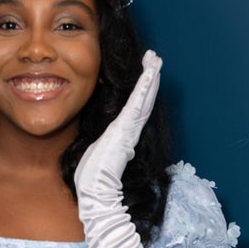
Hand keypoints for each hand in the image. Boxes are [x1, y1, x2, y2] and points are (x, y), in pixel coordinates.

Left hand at [74, 50, 161, 194]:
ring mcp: (129, 128)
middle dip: (150, 78)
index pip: (135, 107)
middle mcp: (129, 129)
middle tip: (155, 57)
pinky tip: (151, 72)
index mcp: (122, 134)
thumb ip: (105, 145)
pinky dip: (145, 87)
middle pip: (143, 98)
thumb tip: (110, 144)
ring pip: (143, 97)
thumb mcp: (96, 153)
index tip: (146, 74)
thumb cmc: (92, 177)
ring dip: (150, 77)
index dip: (142, 90)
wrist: (95, 190)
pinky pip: (138, 102)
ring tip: (156, 58)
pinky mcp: (126, 127)